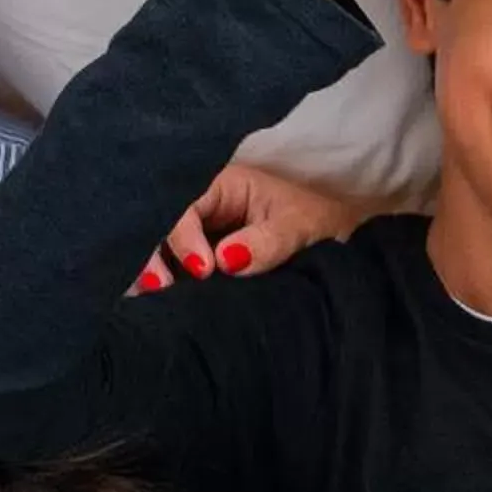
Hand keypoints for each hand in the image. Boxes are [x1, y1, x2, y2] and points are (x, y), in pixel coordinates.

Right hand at [134, 162, 376, 289]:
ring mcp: (199, 234)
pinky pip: (176, 269)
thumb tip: (225, 260)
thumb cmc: (318, 223)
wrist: (337, 241)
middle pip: (162, 227)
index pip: (186, 206)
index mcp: (223, 185)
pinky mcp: (201, 260)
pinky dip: (167, 286)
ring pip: (162, 250)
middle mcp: (204, 207)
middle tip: (162, 289)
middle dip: (155, 256)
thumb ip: (266, 243)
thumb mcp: (299, 228)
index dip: (185, 237)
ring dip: (155, 273)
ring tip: (156, 301)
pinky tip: (157, 305)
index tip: (204, 271)